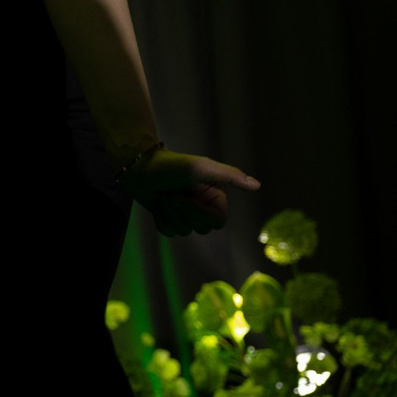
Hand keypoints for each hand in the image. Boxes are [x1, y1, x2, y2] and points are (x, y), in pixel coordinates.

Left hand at [125, 149, 259, 236]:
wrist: (140, 167)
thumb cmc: (172, 164)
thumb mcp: (201, 167)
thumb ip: (230, 175)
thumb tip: (257, 185)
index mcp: (215, 198)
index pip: (216, 222)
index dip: (198, 213)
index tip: (184, 197)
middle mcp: (203, 207)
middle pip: (200, 229)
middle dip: (181, 212)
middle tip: (170, 193)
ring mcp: (186, 215)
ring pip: (183, 232)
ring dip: (169, 213)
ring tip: (163, 195)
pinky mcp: (169, 219)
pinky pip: (169, 232)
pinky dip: (160, 219)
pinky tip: (157, 204)